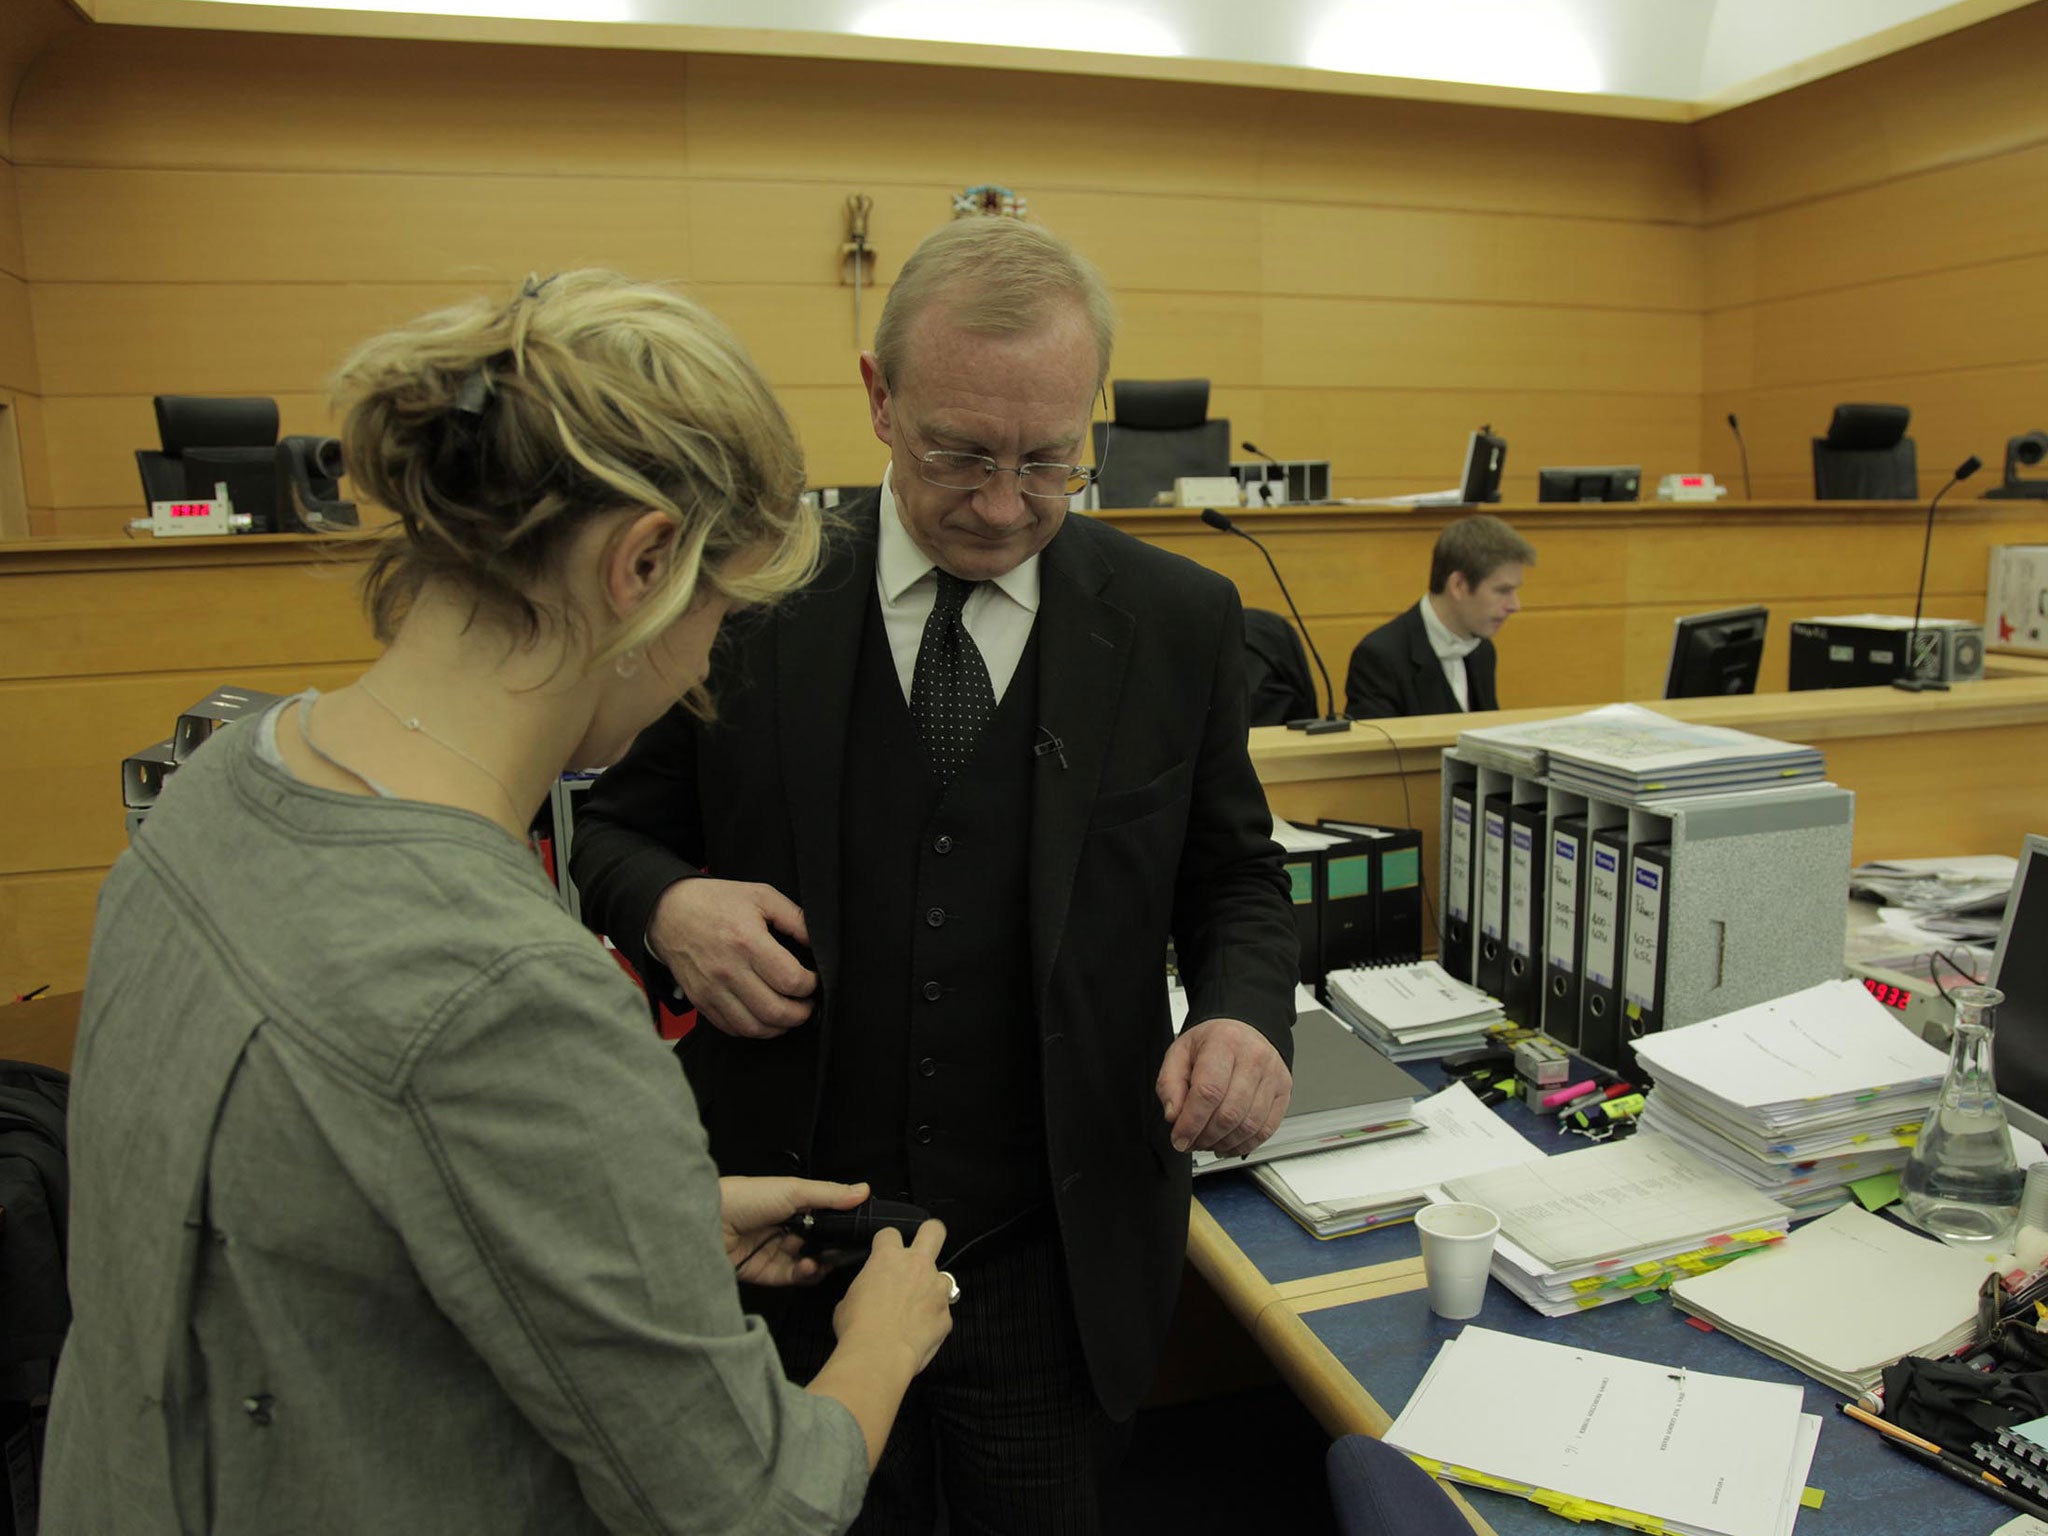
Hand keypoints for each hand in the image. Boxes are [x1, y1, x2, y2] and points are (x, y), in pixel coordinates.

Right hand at [650, 877, 816, 1037]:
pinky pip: (732, 1029)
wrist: (669, 912)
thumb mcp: (761, 895)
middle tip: (808, 1003)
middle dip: (801, 1013)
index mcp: (747, 942)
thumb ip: (794, 918)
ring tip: (789, 1014)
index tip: (814, 980)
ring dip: (779, 1027)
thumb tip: (818, 943)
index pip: (790, 981)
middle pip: (775, 1012)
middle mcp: (728, 971)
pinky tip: (764, 1017)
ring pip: (754, 1027)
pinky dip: (753, 1030)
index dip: (811, 986)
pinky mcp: (701, 1001)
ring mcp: (712, 990)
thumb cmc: (716, 901)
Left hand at [720, 1177, 868, 1286]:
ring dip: (822, 1263)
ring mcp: (777, 1251)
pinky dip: (806, 1275)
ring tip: (823, 1259)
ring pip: (811, 1263)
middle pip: (820, 1242)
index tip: (859, 1228)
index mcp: (793, 1205)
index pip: (826, 1216)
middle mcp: (786, 1228)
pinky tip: (809, 1267)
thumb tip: (863, 1190)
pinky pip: (794, 1278)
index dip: (842, 1223)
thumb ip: (830, 1194)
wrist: (709, 1223)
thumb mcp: (793, 1190)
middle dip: (834, 1247)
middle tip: (844, 1248)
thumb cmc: (746, 1197)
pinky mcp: (767, 1273)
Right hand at [833, 1219, 952, 1375]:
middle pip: (934, 1231)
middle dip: (930, 1234)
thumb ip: (866, 1287)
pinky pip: (943, 1311)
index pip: (890, 1233)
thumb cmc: (857, 1327)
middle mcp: (917, 1266)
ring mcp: (936, 1289)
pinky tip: (919, 1332)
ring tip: (918, 1308)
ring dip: (933, 1288)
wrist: (878, 1355)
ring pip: (943, 1277)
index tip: (884, 1253)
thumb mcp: (849, 1299)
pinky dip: (934, 1319)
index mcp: (887, 1258)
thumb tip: (869, 1294)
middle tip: (923, 1247)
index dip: (886, 1242)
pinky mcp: (946, 1315)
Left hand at [1156, 1017, 1292, 1157]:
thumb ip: (1169, 1084)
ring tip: (1207, 1143)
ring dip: (1224, 1143)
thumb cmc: (1212, 1042)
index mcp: (1224, 1042)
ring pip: (1249, 1125)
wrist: (1243, 1029)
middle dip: (1205, 1137)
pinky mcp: (1283, 1090)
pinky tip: (1228, 1145)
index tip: (1179, 1138)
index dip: (1191, 1123)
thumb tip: (1174, 1116)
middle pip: (1229, 1113)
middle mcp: (1254, 1057)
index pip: (1208, 1092)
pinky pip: (1266, 1129)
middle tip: (1191, 1142)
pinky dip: (1245, 1144)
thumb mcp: (1179, 1053)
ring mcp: (1273, 1075)